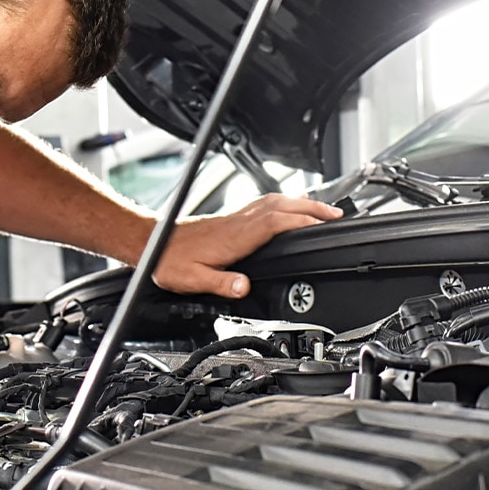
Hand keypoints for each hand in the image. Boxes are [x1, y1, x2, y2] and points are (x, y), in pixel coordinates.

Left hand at [151, 193, 342, 297]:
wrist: (152, 243)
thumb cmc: (170, 261)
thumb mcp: (193, 280)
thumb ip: (222, 283)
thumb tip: (245, 287)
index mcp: (235, 237)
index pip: (276, 222)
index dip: (302, 221)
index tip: (324, 224)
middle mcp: (239, 222)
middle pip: (282, 206)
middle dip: (312, 207)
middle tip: (336, 213)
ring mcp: (236, 217)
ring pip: (275, 202)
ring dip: (301, 202)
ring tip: (322, 208)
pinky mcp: (232, 218)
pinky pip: (265, 205)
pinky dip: (285, 204)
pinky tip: (289, 209)